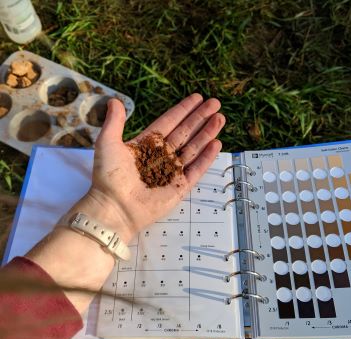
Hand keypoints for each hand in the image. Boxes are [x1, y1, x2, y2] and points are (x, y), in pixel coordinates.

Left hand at [82, 93, 224, 241]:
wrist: (115, 207)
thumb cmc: (109, 176)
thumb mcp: (108, 143)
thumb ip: (114, 122)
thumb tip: (115, 101)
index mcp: (147, 144)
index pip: (169, 122)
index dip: (183, 110)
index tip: (197, 98)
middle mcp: (162, 155)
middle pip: (185, 132)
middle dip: (200, 118)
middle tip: (215, 103)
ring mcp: (172, 171)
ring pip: (194, 148)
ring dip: (207, 133)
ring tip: (220, 118)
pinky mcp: (180, 187)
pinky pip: (196, 169)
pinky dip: (206, 157)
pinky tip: (216, 143)